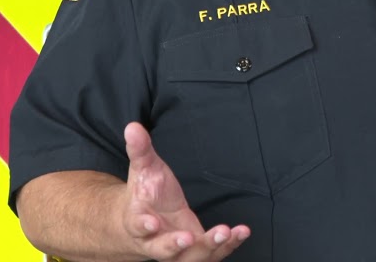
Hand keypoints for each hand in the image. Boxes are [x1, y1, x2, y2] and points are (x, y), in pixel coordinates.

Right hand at [121, 122, 250, 260]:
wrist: (144, 221)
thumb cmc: (144, 194)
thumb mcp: (143, 169)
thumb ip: (140, 150)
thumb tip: (133, 127)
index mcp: (138, 221)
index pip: (138, 226)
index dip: (144, 226)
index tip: (152, 222)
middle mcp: (154, 241)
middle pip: (162, 250)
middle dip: (175, 245)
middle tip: (188, 238)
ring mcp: (176, 250)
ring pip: (190, 257)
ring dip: (208, 248)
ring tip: (226, 232)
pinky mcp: (194, 251)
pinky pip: (211, 254)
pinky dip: (227, 245)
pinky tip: (242, 232)